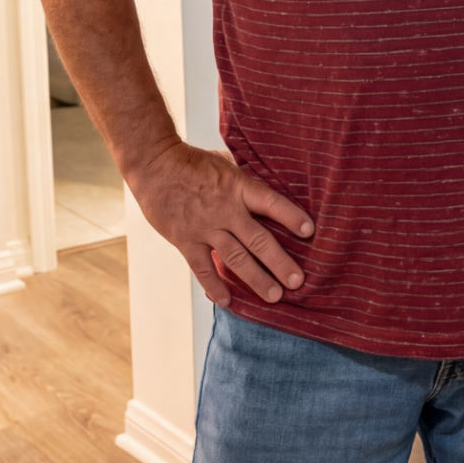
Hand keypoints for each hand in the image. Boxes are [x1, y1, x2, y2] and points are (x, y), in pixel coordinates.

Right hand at [126, 141, 314, 306]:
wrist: (154, 164)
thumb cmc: (193, 161)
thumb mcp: (225, 161)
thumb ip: (245, 177)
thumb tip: (270, 177)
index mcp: (238, 186)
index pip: (271, 202)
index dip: (291, 216)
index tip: (310, 231)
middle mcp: (225, 209)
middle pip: (258, 239)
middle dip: (280, 262)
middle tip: (298, 281)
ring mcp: (205, 227)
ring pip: (235, 258)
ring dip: (256, 279)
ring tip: (274, 296)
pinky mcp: (185, 240)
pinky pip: (202, 268)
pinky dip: (215, 286)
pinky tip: (228, 301)